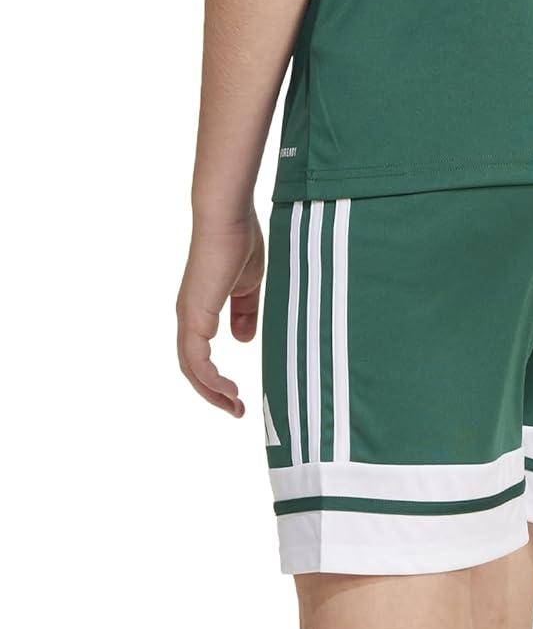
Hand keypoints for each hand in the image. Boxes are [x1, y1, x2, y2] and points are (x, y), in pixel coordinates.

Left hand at [176, 212, 264, 415]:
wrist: (227, 218)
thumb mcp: (247, 287)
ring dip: (213, 393)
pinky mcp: (194, 316)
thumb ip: (245, 314)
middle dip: (214, 394)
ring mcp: (189, 317)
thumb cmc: (238, 242)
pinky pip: (197, 360)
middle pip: (193, 369)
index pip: (200, 356)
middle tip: (237, 410)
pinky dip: (211, 380)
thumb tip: (241, 340)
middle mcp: (189, 317)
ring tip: (235, 407)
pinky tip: (229, 389)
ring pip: (192, 369)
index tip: (238, 395)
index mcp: (199, 311)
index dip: (215, 379)